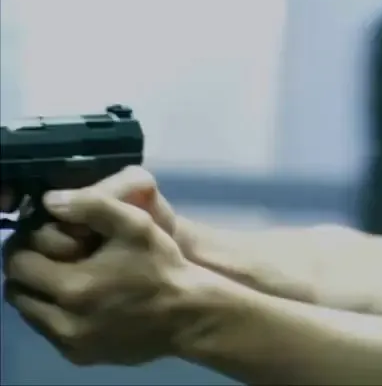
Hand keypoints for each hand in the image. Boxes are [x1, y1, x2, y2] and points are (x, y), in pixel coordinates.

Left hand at [2, 184, 203, 365]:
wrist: (189, 315)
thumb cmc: (162, 267)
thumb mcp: (135, 225)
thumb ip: (91, 206)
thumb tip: (50, 201)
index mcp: (71, 286)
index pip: (17, 264)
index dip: (24, 247)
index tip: (39, 239)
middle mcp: (62, 320)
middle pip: (17, 292)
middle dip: (28, 271)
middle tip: (51, 258)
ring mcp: (70, 342)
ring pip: (31, 314)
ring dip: (41, 294)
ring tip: (68, 279)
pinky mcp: (80, 356)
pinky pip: (51, 334)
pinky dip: (57, 316)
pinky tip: (82, 302)